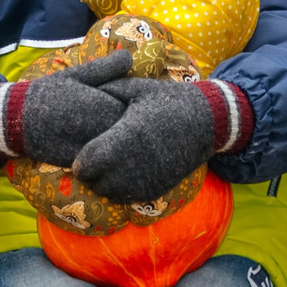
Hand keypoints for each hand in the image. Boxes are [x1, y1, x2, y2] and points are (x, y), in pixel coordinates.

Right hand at [0, 50, 131, 166]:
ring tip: (125, 139)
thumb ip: (105, 68)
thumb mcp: (76, 74)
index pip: (135, 110)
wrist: (16, 120)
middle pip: (130, 132)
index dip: (140, 109)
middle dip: (134, 127)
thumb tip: (131, 57)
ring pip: (118, 150)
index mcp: (102, 104)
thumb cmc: (49, 93)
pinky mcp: (80, 164)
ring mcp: (90, 149)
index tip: (141, 105)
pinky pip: (103, 164)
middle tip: (137, 123)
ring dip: (123, 145)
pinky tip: (108, 152)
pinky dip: (109, 159)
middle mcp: (99, 129)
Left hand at [73, 77, 229, 203]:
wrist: (205, 122)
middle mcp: (132, 165)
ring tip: (112, 164)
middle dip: (91, 173)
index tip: (85, 151)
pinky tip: (127, 171)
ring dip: (105, 182)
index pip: (86, 165)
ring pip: (109, 193)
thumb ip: (108, 89)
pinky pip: (127, 198)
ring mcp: (144, 181)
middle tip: (97, 158)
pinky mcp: (155, 190)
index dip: (81, 161)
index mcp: (123, 138)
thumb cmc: (168, 101)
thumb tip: (84, 92)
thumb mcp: (137, 88)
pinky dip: (122, 188)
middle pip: (94, 183)